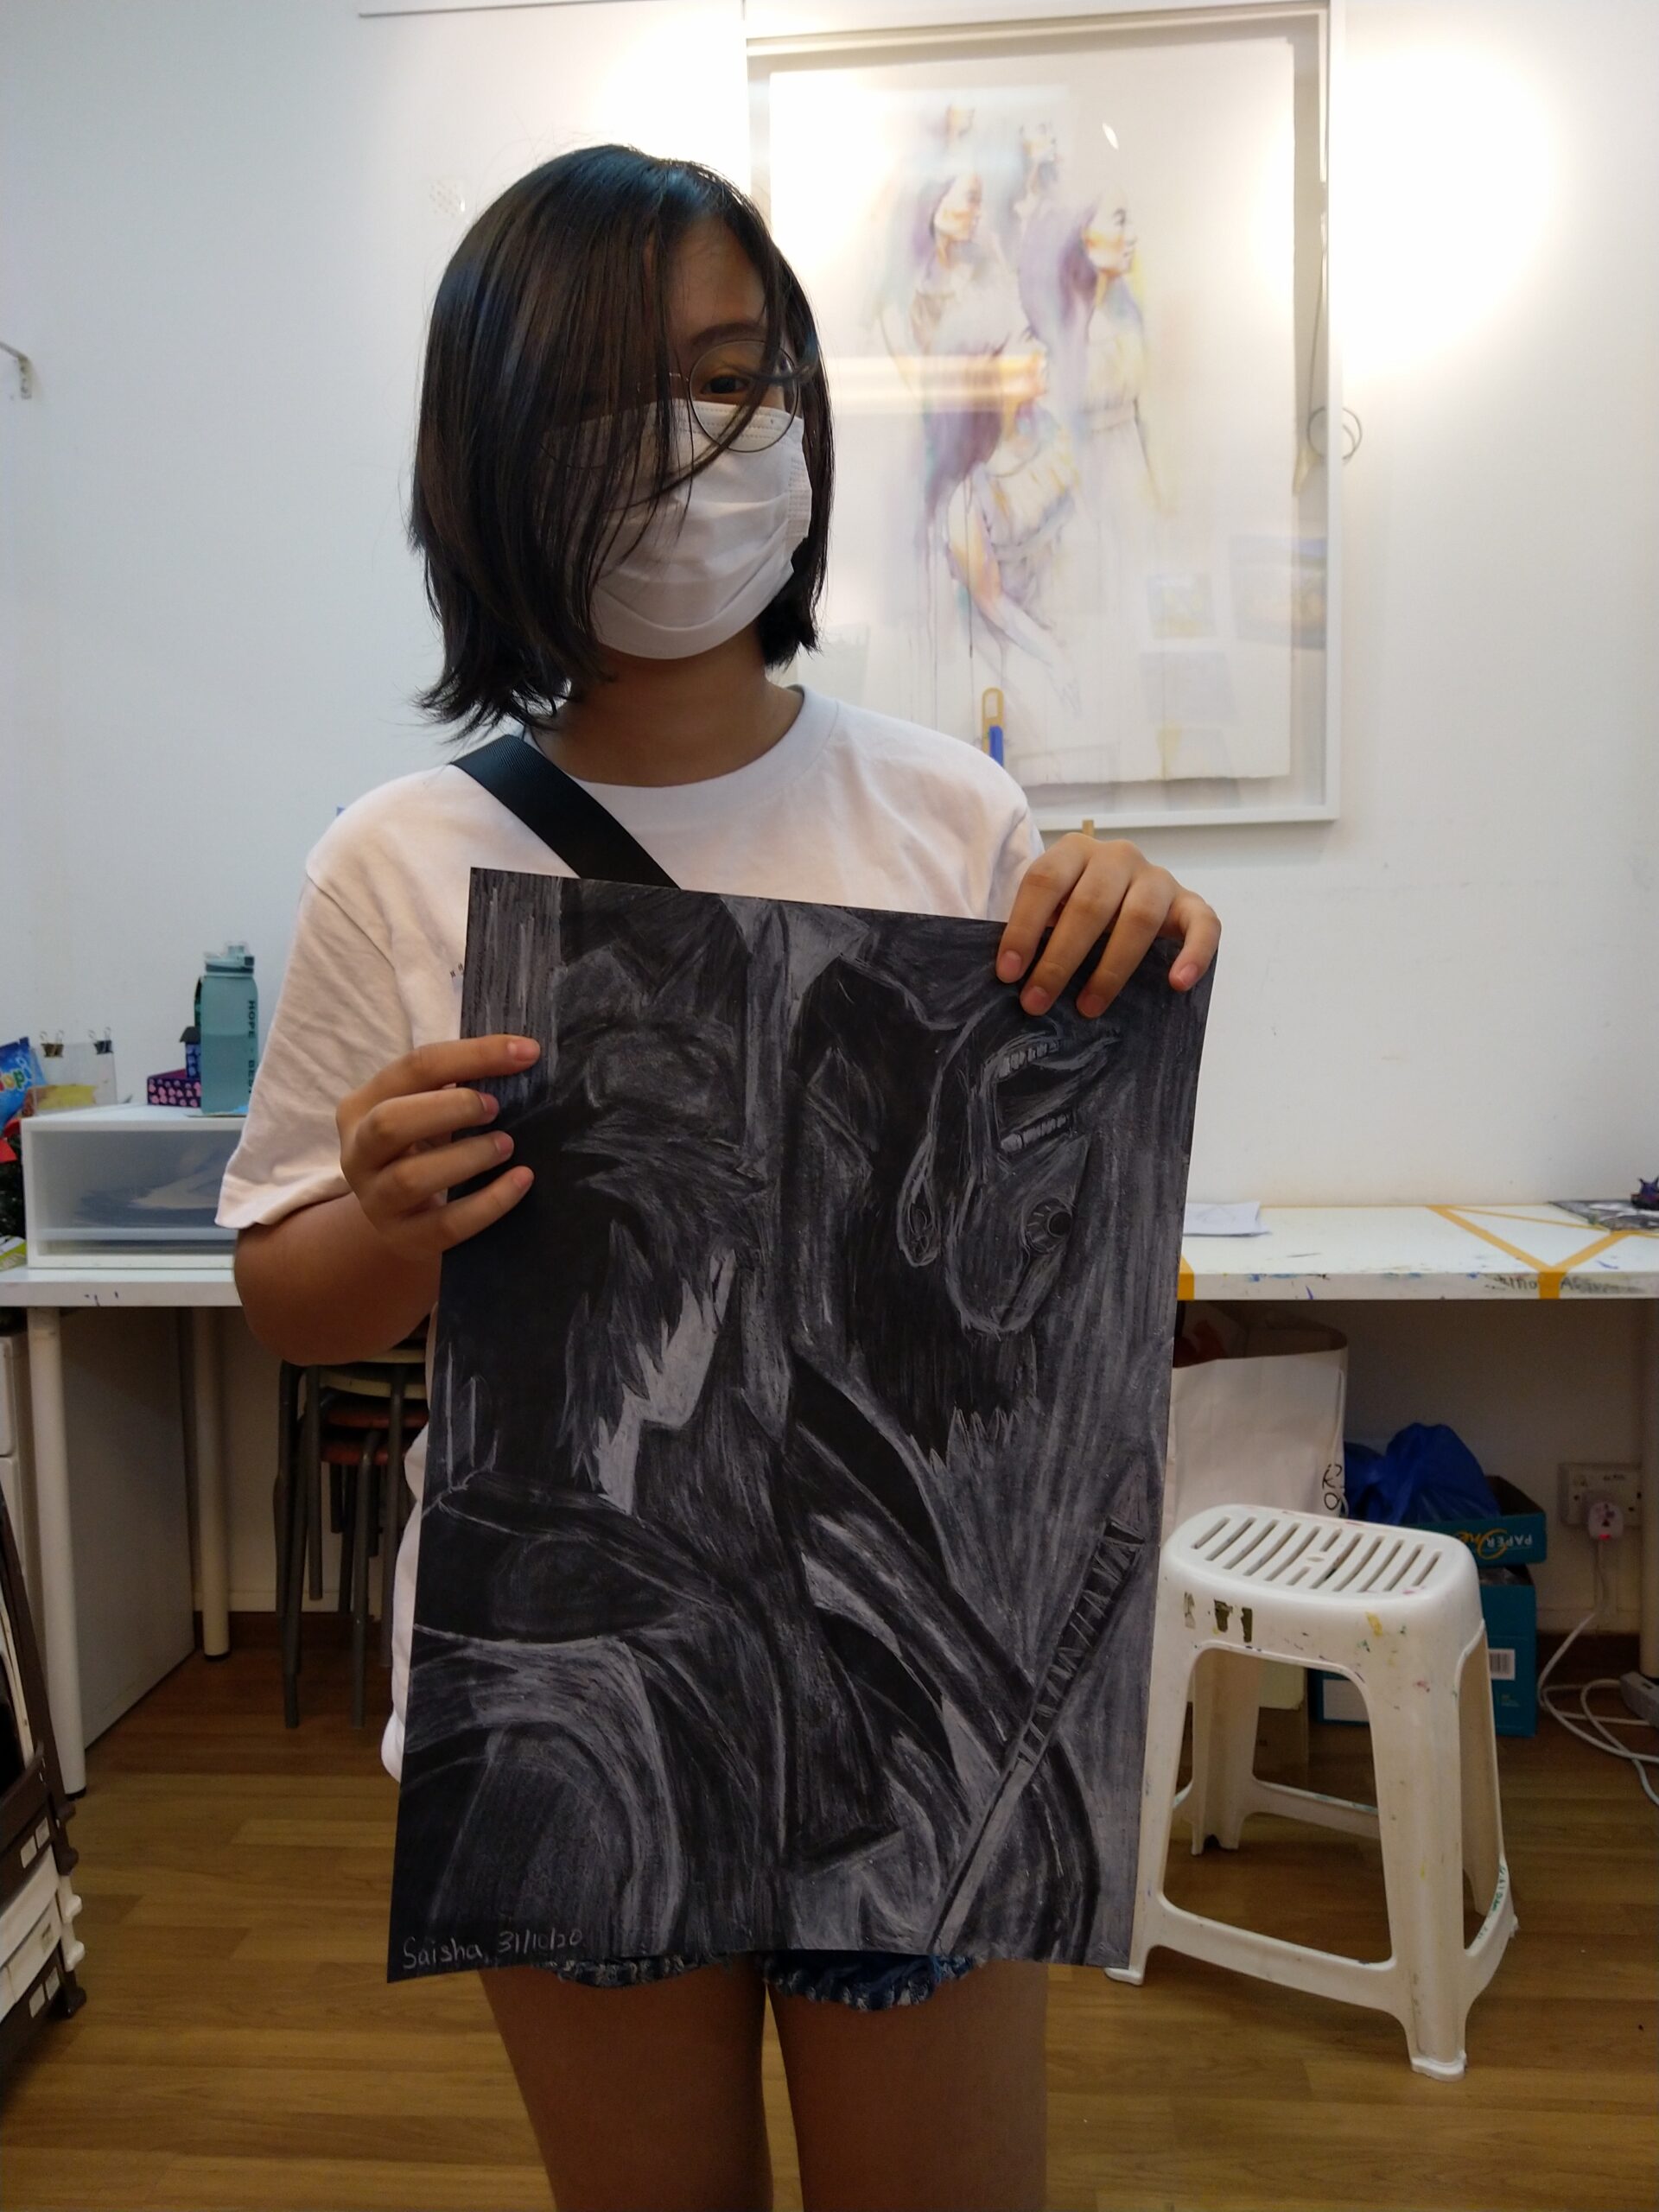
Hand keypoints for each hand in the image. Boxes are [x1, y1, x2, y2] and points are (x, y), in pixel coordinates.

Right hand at [337, 1036, 539, 1258]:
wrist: (402, 1216)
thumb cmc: (423, 1147)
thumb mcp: (427, 1108)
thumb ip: (456, 1081)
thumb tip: (521, 1054)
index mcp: (361, 1107)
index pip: (414, 1068)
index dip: (473, 1055)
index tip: (526, 1052)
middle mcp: (358, 1153)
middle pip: (390, 1123)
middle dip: (450, 1108)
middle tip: (495, 1107)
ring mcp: (376, 1200)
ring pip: (411, 1178)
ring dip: (468, 1156)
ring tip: (507, 1145)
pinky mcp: (404, 1238)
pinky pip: (447, 1224)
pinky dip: (490, 1202)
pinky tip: (521, 1180)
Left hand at [997, 835, 1219, 1018]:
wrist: (1124, 894)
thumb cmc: (1075, 909)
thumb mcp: (1051, 908)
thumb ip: (1035, 929)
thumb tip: (1010, 979)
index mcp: (1075, 850)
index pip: (1044, 881)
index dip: (1023, 927)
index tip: (1008, 973)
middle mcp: (1118, 856)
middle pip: (1090, 905)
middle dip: (1060, 959)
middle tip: (1037, 1001)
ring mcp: (1158, 878)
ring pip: (1139, 918)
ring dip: (1111, 968)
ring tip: (1088, 1008)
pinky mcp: (1190, 903)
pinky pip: (1203, 925)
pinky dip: (1194, 954)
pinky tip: (1177, 983)